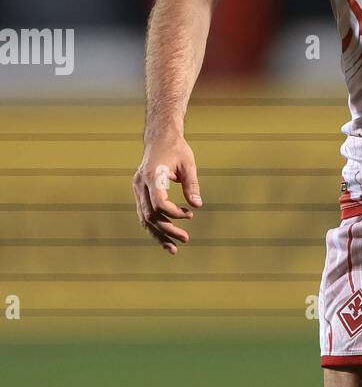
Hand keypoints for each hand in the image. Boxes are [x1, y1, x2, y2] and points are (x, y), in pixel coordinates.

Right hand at [133, 136, 202, 252]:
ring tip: (173, 249)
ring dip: (158, 234)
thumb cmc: (176, 149)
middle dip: (167, 230)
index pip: (159, 203)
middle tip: (185, 239)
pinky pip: (144, 214)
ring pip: (144, 218)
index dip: (173, 214)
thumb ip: (192, 185)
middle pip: (150, 214)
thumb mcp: (188, 164)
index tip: (189, 215)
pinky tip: (164, 239)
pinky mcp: (139, 192)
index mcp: (153, 175)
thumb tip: (197, 205)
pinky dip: (153, 227)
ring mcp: (137, 188)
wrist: (159, 137)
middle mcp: (140, 183)